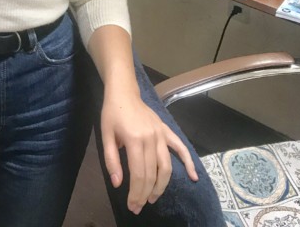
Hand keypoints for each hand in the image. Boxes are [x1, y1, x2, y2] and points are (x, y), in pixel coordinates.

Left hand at [101, 90, 197, 214]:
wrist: (124, 92)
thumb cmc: (112, 113)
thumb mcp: (105, 136)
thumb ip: (111, 160)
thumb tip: (118, 184)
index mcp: (135, 139)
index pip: (139, 174)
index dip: (136, 193)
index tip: (132, 205)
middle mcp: (151, 138)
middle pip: (152, 173)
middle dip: (145, 194)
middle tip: (139, 206)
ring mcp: (161, 134)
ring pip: (166, 166)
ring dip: (161, 186)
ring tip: (153, 198)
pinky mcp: (166, 130)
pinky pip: (180, 147)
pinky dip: (188, 162)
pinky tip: (194, 176)